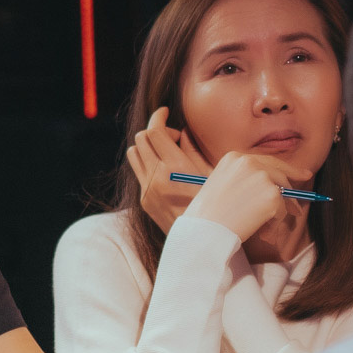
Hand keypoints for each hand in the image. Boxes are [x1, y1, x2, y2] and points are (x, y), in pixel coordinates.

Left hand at [127, 107, 213, 233]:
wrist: (205, 241)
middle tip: (173, 138)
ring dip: (147, 146)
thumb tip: (183, 132)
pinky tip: (164, 170)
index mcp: (175, 168)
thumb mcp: (213, 175)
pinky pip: (138, 172)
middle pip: (141, 138)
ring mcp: (147, 190)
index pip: (155, 131)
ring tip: (165, 152)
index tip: (165, 111)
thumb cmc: (218, 206)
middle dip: (156, 131)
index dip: (158, 116)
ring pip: (134, 153)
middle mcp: (156, 178)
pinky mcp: (144, 201)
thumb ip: (194, 150)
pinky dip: (146, 163)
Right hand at [183, 151, 312, 242]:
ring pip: (283, 194)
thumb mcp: (221, 185)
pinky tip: (262, 233)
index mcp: (234, 157)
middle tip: (305, 197)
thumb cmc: (208, 214)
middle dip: (294, 185)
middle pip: (281, 172)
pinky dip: (275, 224)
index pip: (266, 160)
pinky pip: (282, 211)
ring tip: (267, 228)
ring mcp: (263, 177)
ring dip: (280, 212)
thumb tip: (272, 186)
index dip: (286, 168)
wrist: (205, 229)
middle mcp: (249, 162)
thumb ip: (243, 180)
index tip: (301, 174)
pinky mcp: (272, 195)